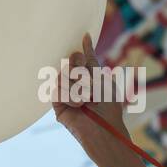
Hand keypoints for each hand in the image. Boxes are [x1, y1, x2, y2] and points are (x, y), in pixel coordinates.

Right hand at [52, 32, 132, 164]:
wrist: (104, 130)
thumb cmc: (108, 108)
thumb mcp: (102, 79)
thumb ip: (91, 60)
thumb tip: (85, 39)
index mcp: (91, 76)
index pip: (84, 57)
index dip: (85, 47)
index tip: (86, 36)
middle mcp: (77, 83)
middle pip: (71, 61)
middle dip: (81, 69)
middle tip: (89, 83)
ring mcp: (66, 93)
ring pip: (63, 74)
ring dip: (77, 85)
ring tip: (86, 98)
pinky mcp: (58, 105)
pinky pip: (57, 89)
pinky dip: (70, 96)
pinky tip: (79, 105)